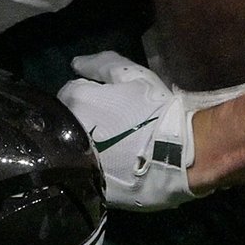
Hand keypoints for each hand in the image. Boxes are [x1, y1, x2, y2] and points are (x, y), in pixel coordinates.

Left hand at [59, 52, 204, 209]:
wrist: (177, 154)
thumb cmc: (155, 110)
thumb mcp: (133, 77)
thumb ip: (101, 65)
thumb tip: (74, 63)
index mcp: (78, 100)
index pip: (69, 92)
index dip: (87, 94)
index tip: (104, 101)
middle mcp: (70, 129)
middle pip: (67, 120)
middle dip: (82, 118)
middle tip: (108, 122)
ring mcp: (76, 158)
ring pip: (71, 145)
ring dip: (84, 142)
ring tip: (110, 144)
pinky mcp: (87, 181)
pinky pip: (82, 168)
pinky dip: (91, 164)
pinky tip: (110, 164)